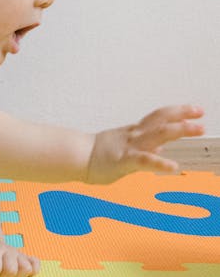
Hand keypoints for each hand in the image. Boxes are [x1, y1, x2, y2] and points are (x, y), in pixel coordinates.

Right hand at [87, 105, 203, 183]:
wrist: (75, 156)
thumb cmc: (96, 154)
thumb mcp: (125, 146)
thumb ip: (146, 146)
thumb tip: (163, 146)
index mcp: (134, 132)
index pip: (159, 117)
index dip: (178, 112)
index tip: (196, 109)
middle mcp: (134, 135)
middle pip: (161, 119)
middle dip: (182, 114)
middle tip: (201, 112)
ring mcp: (130, 146)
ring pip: (158, 133)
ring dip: (180, 129)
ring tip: (198, 128)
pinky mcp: (123, 161)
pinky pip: (144, 161)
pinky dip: (160, 163)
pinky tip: (173, 167)